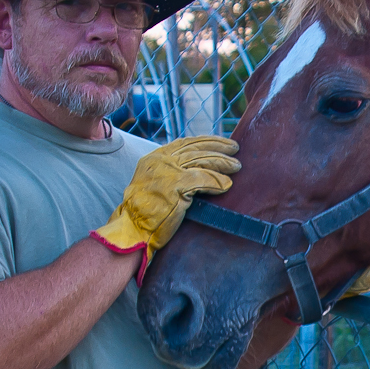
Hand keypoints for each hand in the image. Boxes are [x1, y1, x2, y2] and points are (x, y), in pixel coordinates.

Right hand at [92, 135, 239, 280]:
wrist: (133, 227)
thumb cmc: (146, 211)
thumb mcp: (156, 183)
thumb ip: (172, 172)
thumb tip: (198, 169)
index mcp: (156, 157)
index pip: (186, 143)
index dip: (206, 141)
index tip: (221, 142)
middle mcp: (162, 160)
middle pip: (197, 149)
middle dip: (218, 147)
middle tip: (235, 149)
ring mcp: (169, 172)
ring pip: (202, 161)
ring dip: (222, 163)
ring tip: (236, 166)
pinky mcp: (176, 186)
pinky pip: (204, 180)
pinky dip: (217, 182)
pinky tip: (227, 185)